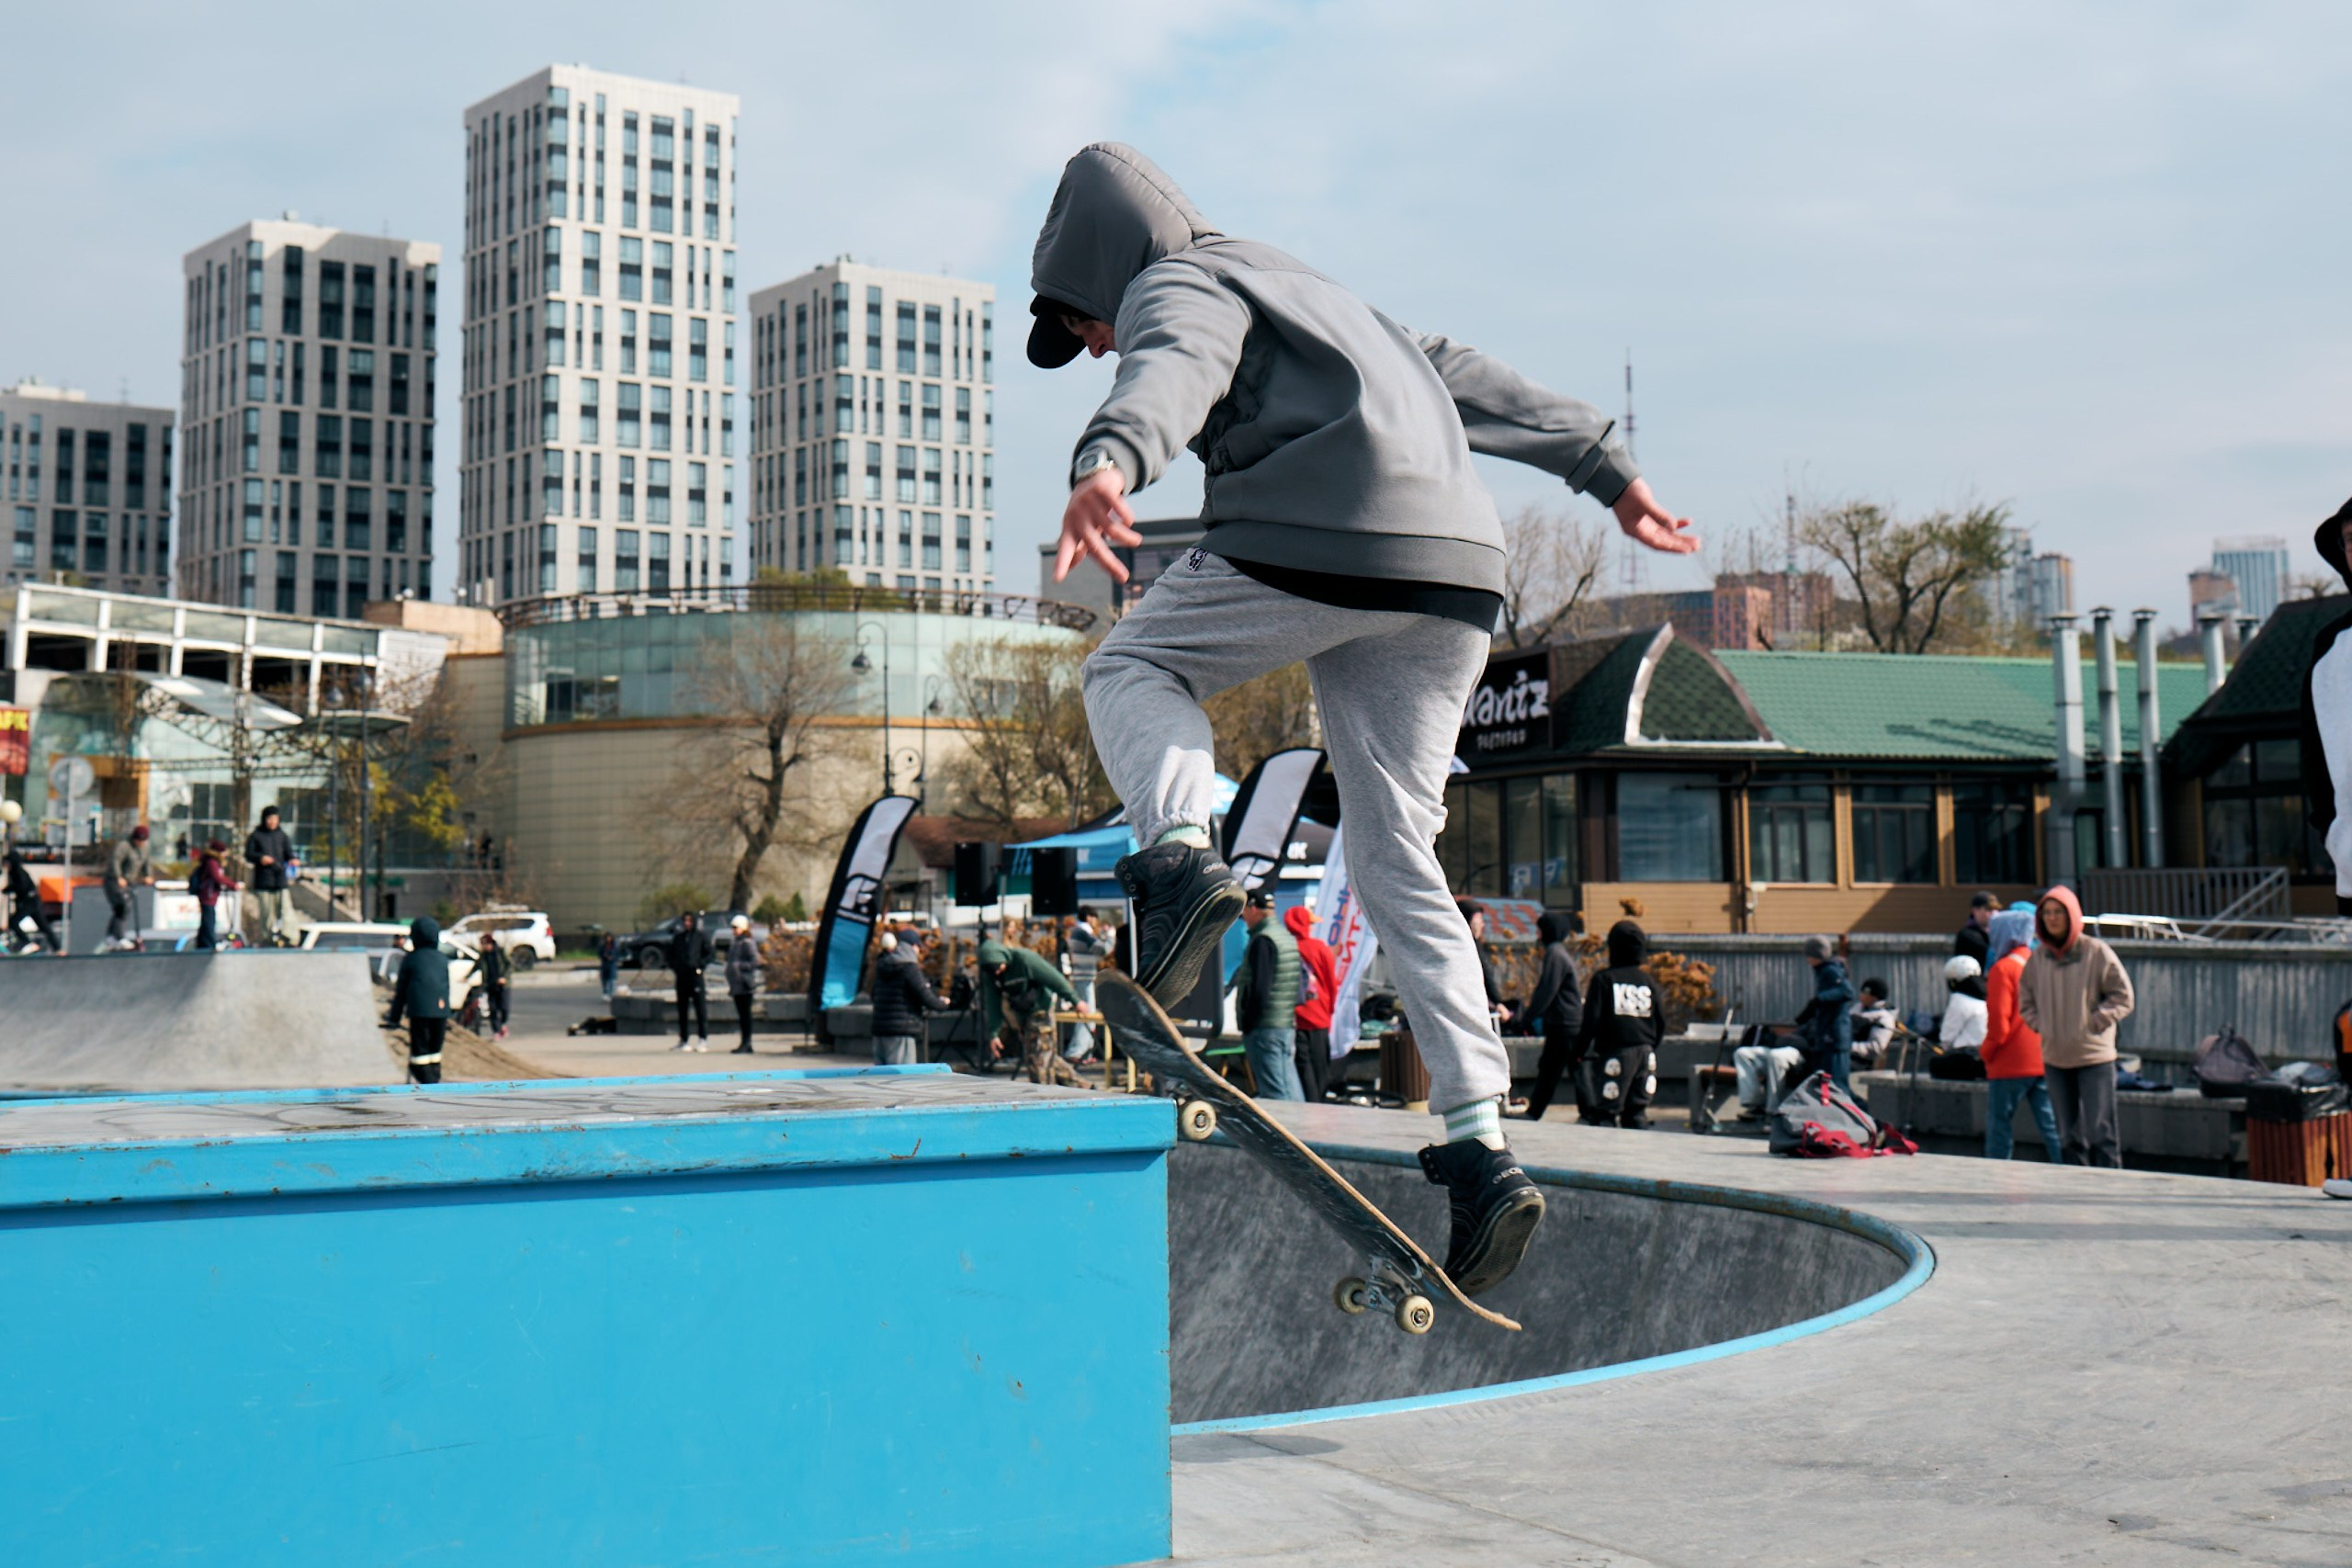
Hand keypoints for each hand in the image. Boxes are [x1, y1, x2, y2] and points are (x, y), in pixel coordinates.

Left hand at [1054, 467, 1140, 582]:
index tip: (1057, 578)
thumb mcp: (1079, 528)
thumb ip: (1075, 547)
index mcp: (1069, 529)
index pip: (1065, 548)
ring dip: (1126, 537)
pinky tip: (1130, 521)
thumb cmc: (1087, 510)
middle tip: (1124, 577)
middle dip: (1109, 563)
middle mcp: (1077, 517)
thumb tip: (1068, 569)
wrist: (1093, 476)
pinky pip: (1116, 505)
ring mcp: (1088, 502)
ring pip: (1110, 527)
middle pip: (1093, 544)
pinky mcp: (1101, 489)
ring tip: (1136, 541)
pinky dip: (1125, 514)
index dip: (1061, 563)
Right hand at [1611, 478, 1699, 554]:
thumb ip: (1659, 514)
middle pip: (1664, 541)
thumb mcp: (1644, 502)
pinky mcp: (1650, 516)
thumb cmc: (1628, 492)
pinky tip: (1689, 521)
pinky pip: (1666, 523)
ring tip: (1696, 541)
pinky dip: (1677, 522)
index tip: (1687, 550)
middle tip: (1697, 546)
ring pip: (1667, 534)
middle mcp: (1641, 531)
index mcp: (1635, 531)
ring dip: (1681, 537)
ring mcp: (1646, 524)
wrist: (1619, 482)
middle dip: (1680, 544)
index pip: (1657, 544)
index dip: (1672, 548)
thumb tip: (1674, 527)